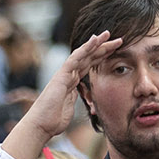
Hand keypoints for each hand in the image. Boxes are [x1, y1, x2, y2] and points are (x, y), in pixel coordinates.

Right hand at [2, 33, 118, 158]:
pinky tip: (95, 40)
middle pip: (89, 58)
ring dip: (96, 44)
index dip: (102, 57)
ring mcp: (64, 73)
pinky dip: (86, 48)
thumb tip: (80, 100)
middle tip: (118, 39)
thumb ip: (74, 100)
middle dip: (103, 48)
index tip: (115, 51)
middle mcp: (69, 75)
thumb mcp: (70, 109)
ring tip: (108, 34)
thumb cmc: (52, 120)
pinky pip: (75, 58)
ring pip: (83, 54)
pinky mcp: (61, 74)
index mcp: (72, 82)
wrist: (41, 125)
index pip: (89, 66)